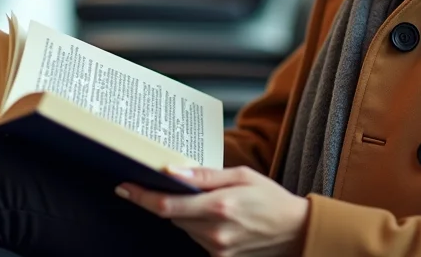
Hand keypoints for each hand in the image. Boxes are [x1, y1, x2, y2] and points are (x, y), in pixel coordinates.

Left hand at [117, 166, 308, 256]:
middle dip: (173, 200)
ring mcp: (217, 249)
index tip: (124, 187)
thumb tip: (173, 170)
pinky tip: (223, 220)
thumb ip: (205, 175)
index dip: (142, 197)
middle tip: (186, 187)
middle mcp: (214, 232)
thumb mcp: (241, 175)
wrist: (296, 231)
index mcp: (218, 206)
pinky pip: (198, 240)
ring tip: (217, 204)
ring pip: (185, 228)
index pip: (166, 205)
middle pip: (173, 216)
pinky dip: (201, 228)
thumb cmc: (271, 199)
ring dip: (189, 215)